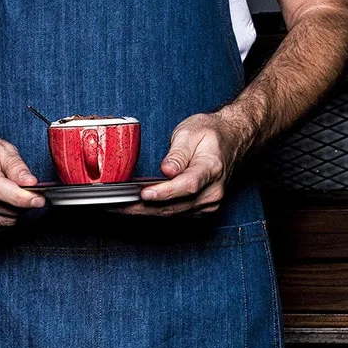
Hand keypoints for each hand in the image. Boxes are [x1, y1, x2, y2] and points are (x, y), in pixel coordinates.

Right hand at [0, 133, 44, 233]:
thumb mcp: (0, 148)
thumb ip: (17, 166)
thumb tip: (31, 183)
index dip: (21, 197)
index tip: (38, 199)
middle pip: (4, 208)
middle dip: (21, 202)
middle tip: (21, 189)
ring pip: (4, 221)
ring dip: (13, 211)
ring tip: (6, 194)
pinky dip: (2, 218)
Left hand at [114, 110, 252, 216]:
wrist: (231, 140)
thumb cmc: (210, 134)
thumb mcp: (192, 132)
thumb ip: (178, 153)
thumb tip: (167, 170)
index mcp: (212, 169)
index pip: (188, 185)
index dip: (164, 192)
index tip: (144, 193)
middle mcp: (212, 192)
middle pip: (174, 206)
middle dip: (142, 208)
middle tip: (115, 205)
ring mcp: (208, 204)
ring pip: (171, 214)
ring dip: (143, 213)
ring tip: (118, 208)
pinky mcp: (200, 210)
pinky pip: (174, 215)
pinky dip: (153, 212)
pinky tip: (133, 208)